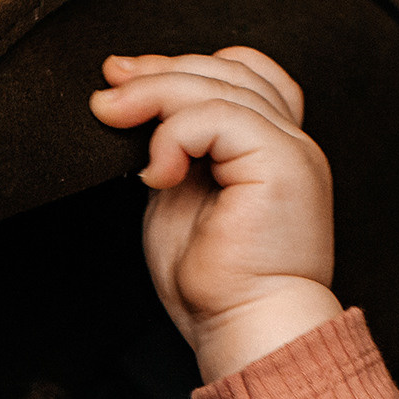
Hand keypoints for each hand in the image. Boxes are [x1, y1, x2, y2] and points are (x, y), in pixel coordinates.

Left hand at [90, 48, 341, 380]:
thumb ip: (172, 155)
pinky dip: (173, 135)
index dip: (181, 66)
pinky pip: (218, 116)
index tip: (122, 80)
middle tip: (107, 89)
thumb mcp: (178, 202)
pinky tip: (156, 173)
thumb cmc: (214, 288)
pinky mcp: (281, 163)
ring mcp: (291, 149)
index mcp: (271, 150)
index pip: (239, 75)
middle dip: (158, 71)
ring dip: (154, 94)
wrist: (245, 331)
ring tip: (112, 116)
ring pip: (218, 85)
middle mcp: (290, 142)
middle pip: (227, 70)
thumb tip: (140, 119)